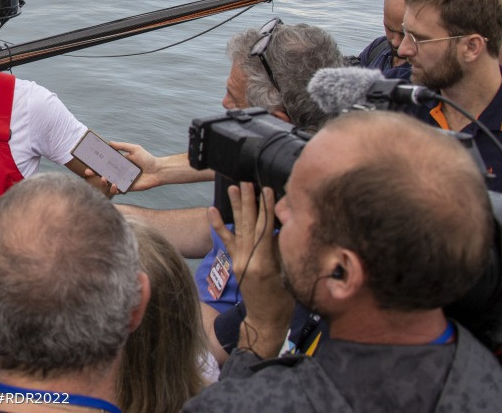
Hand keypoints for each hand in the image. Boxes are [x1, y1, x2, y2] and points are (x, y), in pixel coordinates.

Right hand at [79, 141, 149, 195]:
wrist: (158, 170)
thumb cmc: (147, 159)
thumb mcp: (134, 149)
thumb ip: (122, 146)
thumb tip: (109, 143)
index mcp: (118, 163)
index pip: (104, 163)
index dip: (95, 163)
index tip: (87, 162)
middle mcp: (118, 172)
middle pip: (102, 173)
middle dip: (94, 173)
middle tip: (88, 172)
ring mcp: (122, 180)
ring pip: (108, 182)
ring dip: (103, 181)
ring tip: (104, 178)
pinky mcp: (127, 188)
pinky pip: (118, 190)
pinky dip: (114, 188)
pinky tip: (114, 184)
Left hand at [209, 183, 292, 357]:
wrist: (265, 321)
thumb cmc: (283, 302)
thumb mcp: (289, 276)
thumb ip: (283, 252)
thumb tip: (283, 227)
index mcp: (264, 264)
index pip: (265, 229)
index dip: (266, 209)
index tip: (267, 189)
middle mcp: (248, 260)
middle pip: (249, 225)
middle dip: (249, 202)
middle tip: (246, 181)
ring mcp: (239, 261)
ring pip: (238, 228)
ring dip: (236, 207)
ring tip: (233, 188)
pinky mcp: (235, 263)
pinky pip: (226, 241)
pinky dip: (219, 225)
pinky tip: (212, 210)